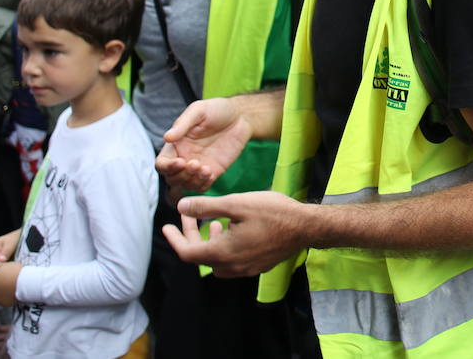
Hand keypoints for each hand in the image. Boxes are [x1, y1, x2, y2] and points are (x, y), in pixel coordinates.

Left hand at [0, 260, 21, 306]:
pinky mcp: (2, 303)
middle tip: (8, 279)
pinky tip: (13, 291)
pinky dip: (6, 296)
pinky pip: (3, 299)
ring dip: (1, 290)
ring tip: (12, 285)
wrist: (26, 283)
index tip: (2, 273)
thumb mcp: (7, 264)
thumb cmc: (17, 272)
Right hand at [157, 98, 252, 197]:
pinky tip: (211, 173)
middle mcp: (184, 157)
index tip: (181, 161)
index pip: (162, 163)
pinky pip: (202, 186)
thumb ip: (183, 124)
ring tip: (206, 169)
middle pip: (172, 178)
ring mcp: (198, 166)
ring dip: (193, 181)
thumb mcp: (199, 111)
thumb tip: (167, 137)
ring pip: (186, 185)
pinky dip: (204, 184)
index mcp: (176, 144)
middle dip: (181, 175)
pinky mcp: (212, 171)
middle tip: (195, 164)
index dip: (167, 167)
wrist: (241, 116)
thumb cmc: (217, 109)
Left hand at [162, 191, 310, 275]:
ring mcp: (245, 269)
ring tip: (212, 222)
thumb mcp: (236, 203)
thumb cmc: (272, 212)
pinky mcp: (257, 267)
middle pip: (200, 257)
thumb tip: (181, 207)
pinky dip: (223, 247)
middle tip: (189, 217)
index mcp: (222, 253)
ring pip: (216, 261)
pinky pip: (231, 261)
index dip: (175, 239)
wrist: (306, 227)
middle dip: (191, 236)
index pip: (187, 253)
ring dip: (208, 242)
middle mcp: (231, 267)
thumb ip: (206, 207)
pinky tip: (233, 230)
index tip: (166, 226)